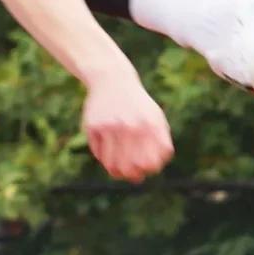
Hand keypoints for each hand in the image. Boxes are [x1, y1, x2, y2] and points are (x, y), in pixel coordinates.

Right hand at [82, 66, 172, 181]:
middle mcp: (132, 126)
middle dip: (132, 175)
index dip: (149, 170)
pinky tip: (107, 147)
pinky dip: (103, 157)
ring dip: (116, 171)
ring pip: (112, 165)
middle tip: (131, 173)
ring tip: (118, 168)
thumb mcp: (155, 119)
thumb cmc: (137, 105)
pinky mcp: (94, 126)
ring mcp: (111, 126)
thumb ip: (158, 144)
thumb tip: (145, 174)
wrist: (113, 79)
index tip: (146, 167)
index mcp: (151, 125)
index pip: (151, 163)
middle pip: (131, 168)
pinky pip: (99, 154)